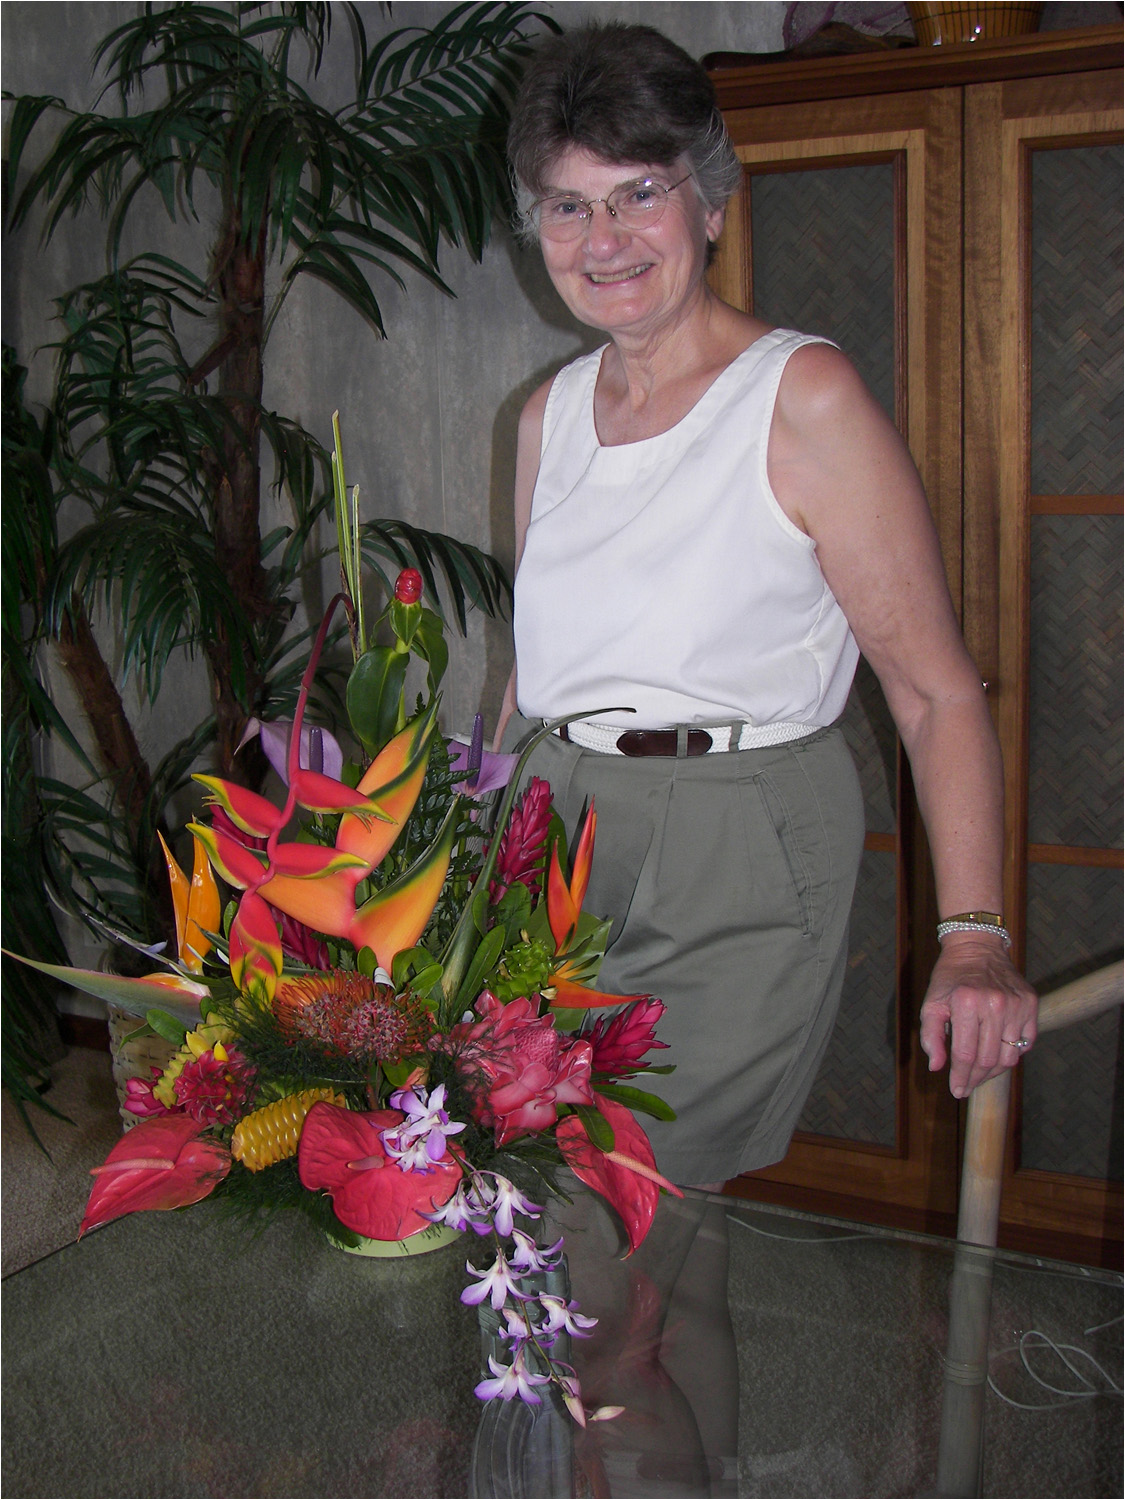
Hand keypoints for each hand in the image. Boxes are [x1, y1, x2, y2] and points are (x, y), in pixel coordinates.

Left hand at [919, 934, 1037, 1098]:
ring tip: (980, 1074)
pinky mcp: (1031, 1003)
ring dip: (994, 1071)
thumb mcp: (931, 1003)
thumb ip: (931, 1037)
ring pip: (1009, 1055)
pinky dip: (1013, 1054)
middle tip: (966, 1086)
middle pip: (988, 1059)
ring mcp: (1016, 1004)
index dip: (960, 1077)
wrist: (976, 948)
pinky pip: (1026, 1042)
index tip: (956, 1091)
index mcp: (967, 1002)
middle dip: (975, 1078)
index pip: (965, 1054)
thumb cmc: (950, 979)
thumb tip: (937, 1068)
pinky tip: (998, 1056)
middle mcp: (995, 1004)